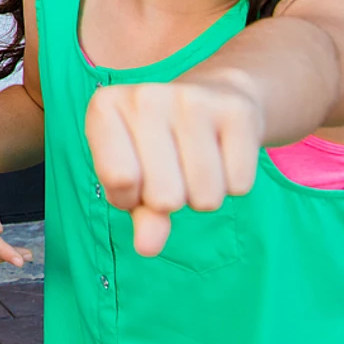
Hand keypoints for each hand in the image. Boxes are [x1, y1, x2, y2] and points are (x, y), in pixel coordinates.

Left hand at [84, 77, 262, 256]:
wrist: (212, 95)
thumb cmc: (156, 144)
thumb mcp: (132, 173)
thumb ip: (136, 211)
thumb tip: (147, 248)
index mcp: (105, 107)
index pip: (118, 181)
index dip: (130, 197)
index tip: (133, 179)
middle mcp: (144, 97)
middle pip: (165, 197)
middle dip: (170, 200)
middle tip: (171, 169)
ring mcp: (192, 100)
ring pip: (206, 197)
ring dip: (202, 195)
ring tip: (194, 162)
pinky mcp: (236, 111)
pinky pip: (239, 185)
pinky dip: (232, 183)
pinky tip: (221, 153)